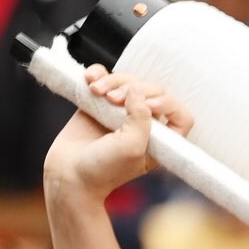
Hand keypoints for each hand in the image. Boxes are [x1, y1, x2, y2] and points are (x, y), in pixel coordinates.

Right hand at [43, 66, 192, 202]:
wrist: (68, 174)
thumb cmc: (103, 170)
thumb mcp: (131, 147)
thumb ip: (141, 118)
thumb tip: (137, 90)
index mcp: (160, 140)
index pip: (180, 115)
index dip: (169, 104)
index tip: (149, 106)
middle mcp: (144, 125)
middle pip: (151, 91)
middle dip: (133, 89)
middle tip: (113, 100)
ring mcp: (122, 112)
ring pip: (127, 81)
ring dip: (113, 80)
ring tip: (96, 91)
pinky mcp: (99, 103)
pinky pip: (104, 78)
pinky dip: (97, 74)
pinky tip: (89, 80)